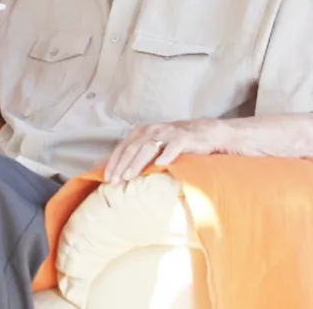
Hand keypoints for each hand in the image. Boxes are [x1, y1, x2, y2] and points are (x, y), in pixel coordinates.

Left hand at [104, 119, 222, 183]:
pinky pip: (174, 146)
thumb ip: (135, 153)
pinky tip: (161, 164)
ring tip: (129, 176)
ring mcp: (168, 133)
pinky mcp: (184, 138)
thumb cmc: (175, 142)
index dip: (114, 162)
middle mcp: (153, 130)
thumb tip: (112, 169)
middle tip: (114, 182)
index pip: (123, 146)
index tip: (106, 177)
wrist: (205, 132)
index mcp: (142, 131)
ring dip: (137, 163)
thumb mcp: (153, 144)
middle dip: (122, 165)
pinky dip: (167, 155)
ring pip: (149, 148)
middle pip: (133, 148)